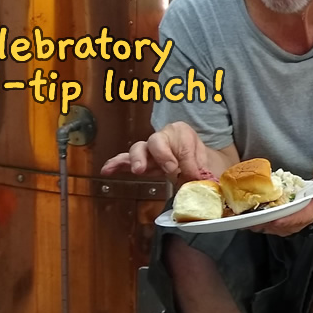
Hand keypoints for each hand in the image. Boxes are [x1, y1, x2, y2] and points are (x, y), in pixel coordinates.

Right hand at [99, 121, 219, 186]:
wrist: (194, 163)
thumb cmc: (199, 160)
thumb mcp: (205, 163)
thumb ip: (200, 170)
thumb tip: (197, 180)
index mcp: (182, 133)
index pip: (183, 144)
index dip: (188, 160)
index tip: (193, 173)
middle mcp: (163, 137)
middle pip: (157, 140)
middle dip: (162, 155)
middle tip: (170, 169)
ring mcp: (149, 149)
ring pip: (139, 148)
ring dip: (138, 159)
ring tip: (139, 170)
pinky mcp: (139, 160)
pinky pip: (125, 160)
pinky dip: (116, 164)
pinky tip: (107, 170)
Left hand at [249, 163, 312, 236]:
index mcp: (309, 214)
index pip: (295, 220)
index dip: (284, 220)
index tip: (273, 219)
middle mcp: (297, 224)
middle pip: (278, 227)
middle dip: (264, 222)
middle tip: (249, 217)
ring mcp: (288, 226)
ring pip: (270, 228)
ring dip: (257, 224)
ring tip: (244, 216)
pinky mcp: (280, 225)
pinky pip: (267, 226)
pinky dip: (257, 222)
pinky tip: (246, 216)